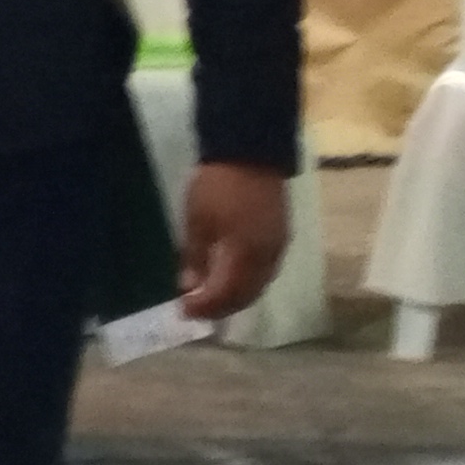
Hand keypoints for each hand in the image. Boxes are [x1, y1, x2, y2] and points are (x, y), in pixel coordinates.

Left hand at [178, 162, 291, 321]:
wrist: (251, 152)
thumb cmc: (217, 186)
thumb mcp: (197, 221)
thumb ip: (194, 257)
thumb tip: (188, 287)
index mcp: (246, 254)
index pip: (226, 294)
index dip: (205, 307)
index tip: (183, 311)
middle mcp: (267, 257)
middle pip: (246, 296)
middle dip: (221, 308)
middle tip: (196, 311)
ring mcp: (278, 247)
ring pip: (259, 286)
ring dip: (236, 298)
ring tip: (211, 299)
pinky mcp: (281, 237)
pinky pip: (265, 272)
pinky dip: (247, 283)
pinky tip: (231, 280)